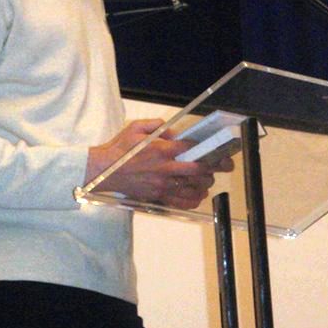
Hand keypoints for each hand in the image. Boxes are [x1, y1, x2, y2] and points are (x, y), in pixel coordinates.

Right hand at [87, 118, 221, 209]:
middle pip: (198, 170)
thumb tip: (174, 133)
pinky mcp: (157, 196)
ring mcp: (162, 185)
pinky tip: (198, 196)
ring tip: (209, 179)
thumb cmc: (119, 148)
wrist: (103, 171)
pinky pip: (180, 201)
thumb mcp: (136, 128)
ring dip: (205, 183)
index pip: (192, 149)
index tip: (217, 148)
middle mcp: (165, 168)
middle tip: (225, 164)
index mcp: (161, 150)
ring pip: (192, 187)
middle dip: (215, 167)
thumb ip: (157, 126)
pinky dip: (192, 199)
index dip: (207, 148)